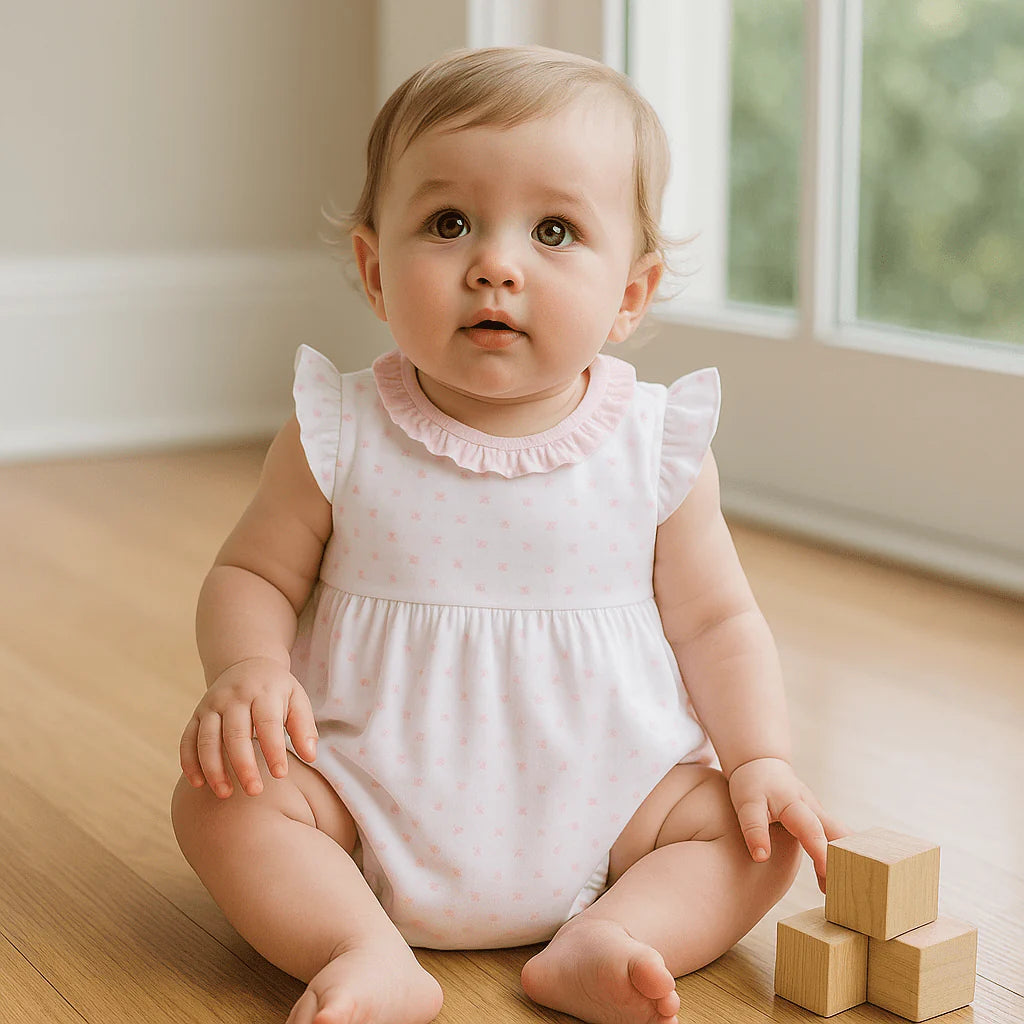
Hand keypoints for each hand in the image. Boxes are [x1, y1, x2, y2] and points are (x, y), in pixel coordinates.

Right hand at [179, 656, 317, 798]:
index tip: (280, 774)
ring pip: (207, 739)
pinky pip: (187, 739)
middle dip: (243, 765)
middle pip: (235, 734)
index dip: (273, 750)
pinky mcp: (196, 714)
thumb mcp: (297, 699)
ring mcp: (212, 705)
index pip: (267, 723)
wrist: (247, 664)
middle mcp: (234, 698)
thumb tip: (310, 756)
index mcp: (263, 692)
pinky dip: (189, 762)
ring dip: (214, 768)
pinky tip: (199, 784)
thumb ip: (304, 727)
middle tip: (254, 791)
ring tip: (225, 793)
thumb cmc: (277, 690)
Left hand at [728, 757, 846, 891]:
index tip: (827, 874)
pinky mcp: (819, 820)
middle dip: (847, 860)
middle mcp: (814, 809)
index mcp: (795, 804)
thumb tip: (761, 857)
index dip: (821, 852)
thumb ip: (754, 829)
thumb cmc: (752, 784)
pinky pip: (834, 839)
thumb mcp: (747, 804)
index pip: (812, 830)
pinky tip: (835, 881)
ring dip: (846, 861)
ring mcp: (819, 814)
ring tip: (846, 893)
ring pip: (840, 838)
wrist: (760, 764)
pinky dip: (840, 857)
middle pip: (839, 835)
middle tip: (852, 889)